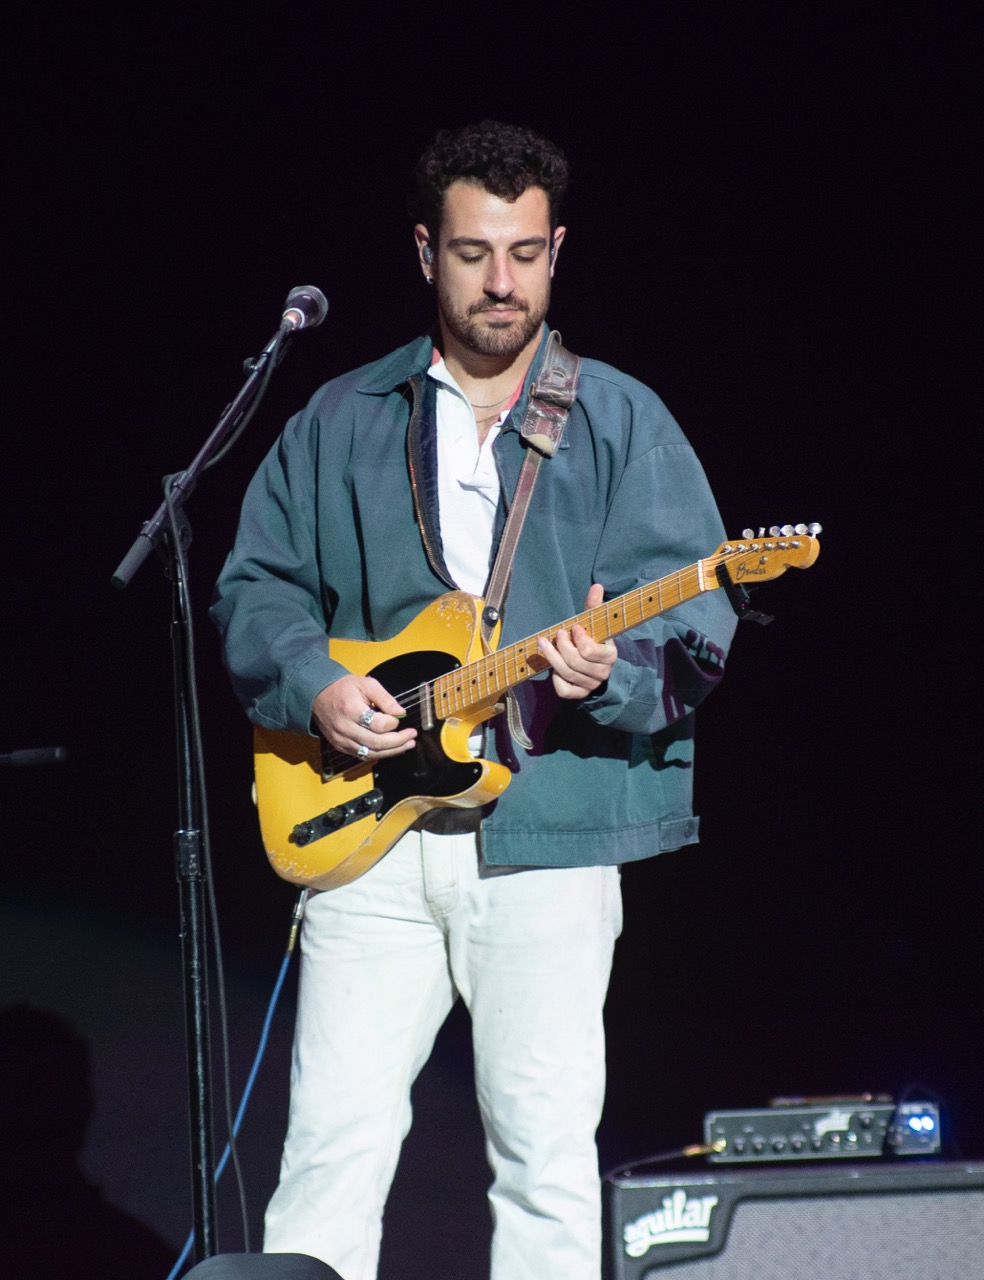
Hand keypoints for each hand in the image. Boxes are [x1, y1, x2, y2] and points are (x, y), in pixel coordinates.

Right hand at [312, 675, 416, 758]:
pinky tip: (391, 749)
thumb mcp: (366, 684)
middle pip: (376, 743)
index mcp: (351, 710)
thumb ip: (385, 698)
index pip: (378, 725)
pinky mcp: (340, 746)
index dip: (392, 724)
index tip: (399, 718)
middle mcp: (345, 728)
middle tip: (412, 737)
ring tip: (407, 745)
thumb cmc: (344, 688)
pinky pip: (362, 756)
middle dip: (398, 742)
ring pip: (370, 753)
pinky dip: (379, 754)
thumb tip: (401, 713)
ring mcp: (341, 740)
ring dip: (392, 752)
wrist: (317, 696)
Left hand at [537, 583, 616, 699]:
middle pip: (575, 662)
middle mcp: (602, 673)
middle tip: (556, 634)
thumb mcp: (596, 624)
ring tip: (543, 643)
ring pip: (567, 673)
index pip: (590, 651)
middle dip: (560, 646)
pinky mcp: (578, 694)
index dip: (579, 639)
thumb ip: (594, 607)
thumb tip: (596, 586)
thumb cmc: (594, 639)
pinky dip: (556, 679)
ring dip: (552, 657)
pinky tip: (553, 668)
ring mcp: (590, 685)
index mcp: (610, 656)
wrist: (597, 664)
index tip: (573, 627)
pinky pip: (563, 690)